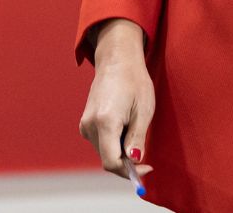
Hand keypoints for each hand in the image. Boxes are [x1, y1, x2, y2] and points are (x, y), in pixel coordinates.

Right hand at [78, 19, 155, 181]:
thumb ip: (137, 139)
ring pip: (104, 152)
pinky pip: (100, 142)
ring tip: (133, 129)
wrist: (117, 61)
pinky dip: (113, 143)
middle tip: (145, 154)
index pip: (112, 162)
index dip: (130, 172)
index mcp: (105, 122)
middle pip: (107, 159)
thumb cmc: (134, 82)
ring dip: (120, 152)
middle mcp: (90, 125)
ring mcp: (85, 123)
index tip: (147, 168)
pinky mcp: (85, 122)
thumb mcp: (143, 111)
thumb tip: (135, 161)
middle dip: (127, 163)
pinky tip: (124, 126)